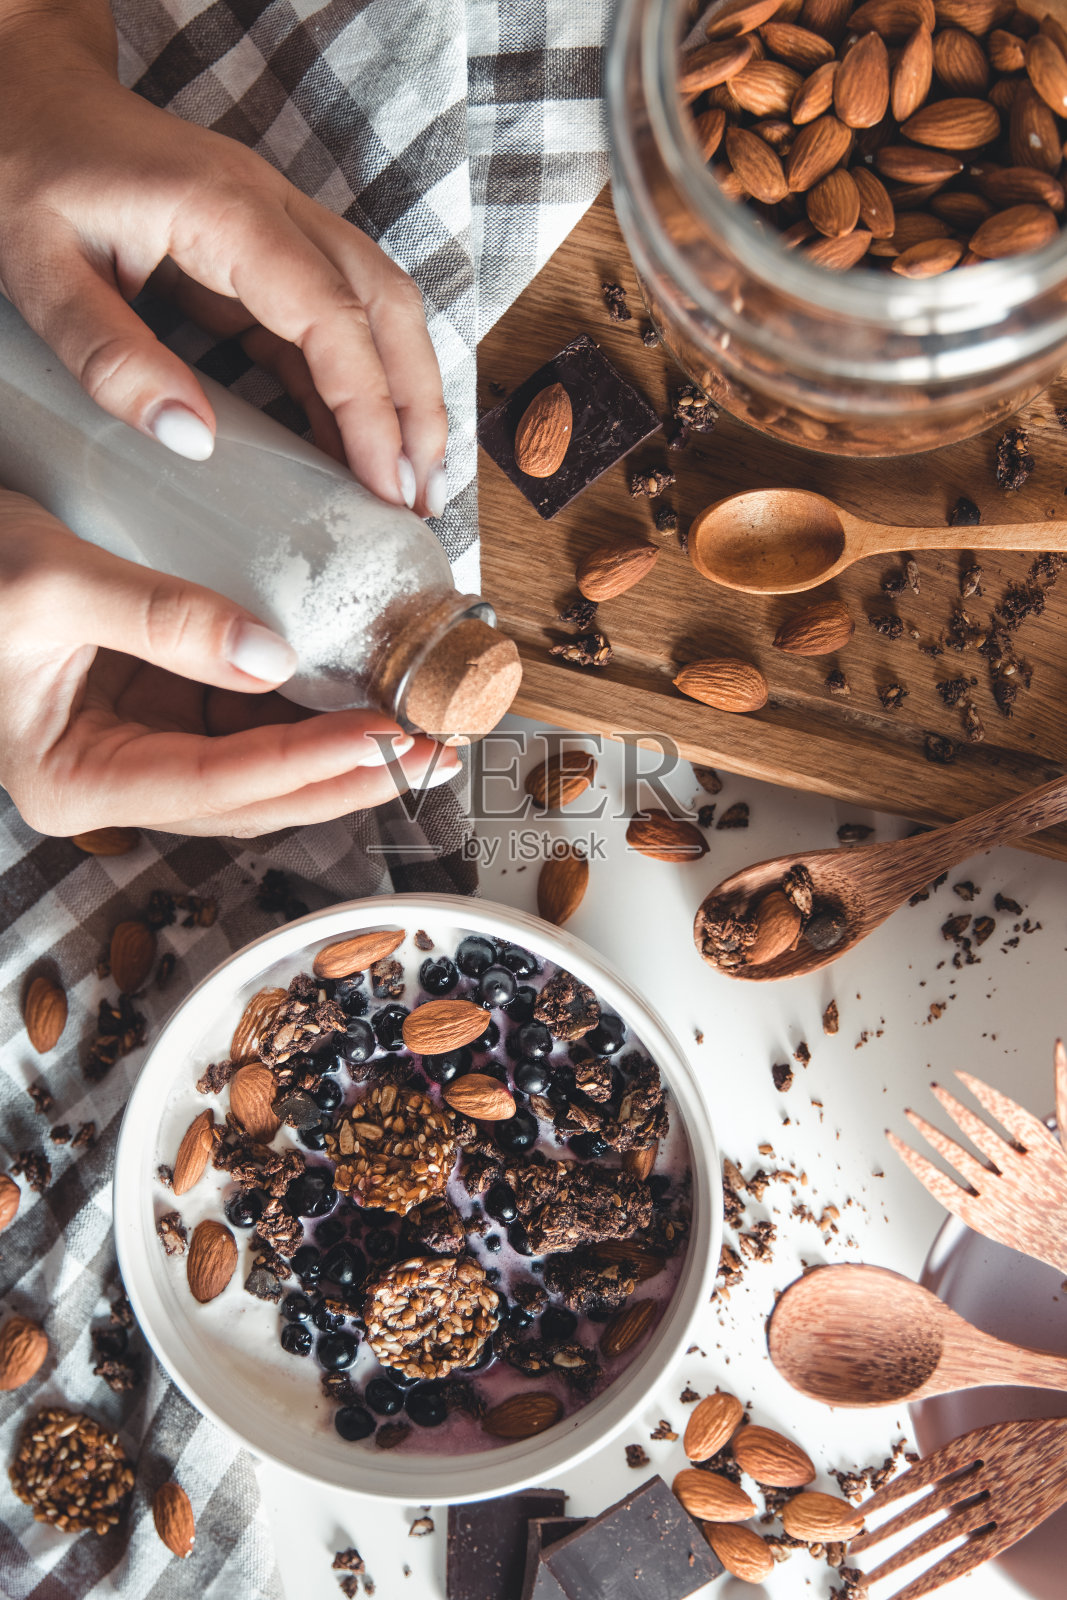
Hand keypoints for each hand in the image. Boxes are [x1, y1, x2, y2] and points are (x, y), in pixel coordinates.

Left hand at [0, 5, 447, 516]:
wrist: (24, 98)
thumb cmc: (24, 171)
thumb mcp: (41, 273)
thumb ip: (111, 357)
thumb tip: (195, 439)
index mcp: (226, 212)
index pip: (332, 315)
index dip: (370, 406)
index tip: (384, 483)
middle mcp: (273, 209)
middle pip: (386, 305)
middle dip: (416, 406)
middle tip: (420, 496)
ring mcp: (278, 225)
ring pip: (378, 308)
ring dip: (404, 394)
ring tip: (409, 482)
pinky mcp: (268, 251)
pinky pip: (334, 319)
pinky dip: (358, 384)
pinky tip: (357, 444)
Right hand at [0, 493, 459, 836]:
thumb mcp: (52, 584)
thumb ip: (160, 618)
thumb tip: (274, 657)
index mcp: (75, 780)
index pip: (214, 784)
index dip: (305, 764)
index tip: (384, 738)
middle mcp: (113, 779)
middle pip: (251, 797)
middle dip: (346, 775)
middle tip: (435, 750)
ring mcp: (139, 746)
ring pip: (258, 767)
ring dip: (339, 751)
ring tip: (421, 727)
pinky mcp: (158, 707)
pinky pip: (246, 722)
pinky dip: (306, 711)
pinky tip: (363, 692)